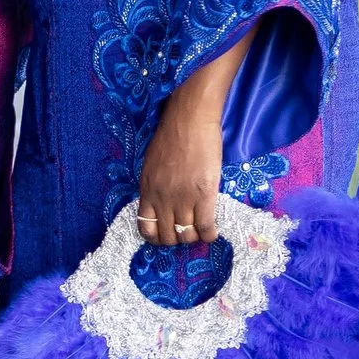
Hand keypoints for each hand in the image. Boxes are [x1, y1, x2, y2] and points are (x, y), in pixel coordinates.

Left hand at [135, 56, 237, 246]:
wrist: (190, 118)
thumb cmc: (171, 135)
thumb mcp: (152, 164)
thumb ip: (155, 186)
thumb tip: (161, 204)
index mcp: (147, 190)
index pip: (146, 228)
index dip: (157, 237)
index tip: (167, 234)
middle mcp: (163, 198)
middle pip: (168, 236)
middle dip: (178, 240)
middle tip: (186, 232)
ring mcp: (183, 198)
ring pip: (188, 235)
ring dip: (195, 237)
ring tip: (200, 229)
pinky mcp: (204, 194)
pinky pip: (206, 227)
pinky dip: (210, 234)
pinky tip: (212, 232)